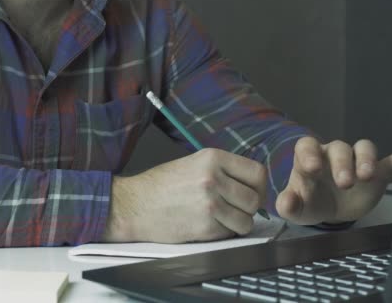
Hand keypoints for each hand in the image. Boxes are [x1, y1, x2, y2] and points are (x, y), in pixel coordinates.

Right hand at [101, 148, 267, 242]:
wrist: (133, 205)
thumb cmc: (162, 185)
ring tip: (220, 218)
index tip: (252, 193)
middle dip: (248, 208)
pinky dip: (223, 233)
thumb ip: (225, 170)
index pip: (258, 173)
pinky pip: (230, 233)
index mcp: (213, 158)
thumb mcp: (195, 163)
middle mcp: (214, 179)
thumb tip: (253, 185)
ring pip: (247, 220)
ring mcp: (210, 204)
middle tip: (235, 209)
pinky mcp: (204, 227)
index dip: (258, 186)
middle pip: (255, 199)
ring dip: (238, 223)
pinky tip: (207, 225)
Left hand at [276, 137, 391, 224]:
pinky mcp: (377, 173)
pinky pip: (388, 163)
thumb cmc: (310, 202)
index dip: (310, 154)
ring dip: (366, 159)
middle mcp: (333, 155)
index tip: (313, 168)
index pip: (307, 146)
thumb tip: (285, 203)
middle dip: (342, 163)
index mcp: (310, 159)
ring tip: (368, 176)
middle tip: (345, 183)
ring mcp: (356, 162)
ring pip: (363, 149)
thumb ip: (288, 205)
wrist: (330, 210)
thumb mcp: (296, 208)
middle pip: (339, 148)